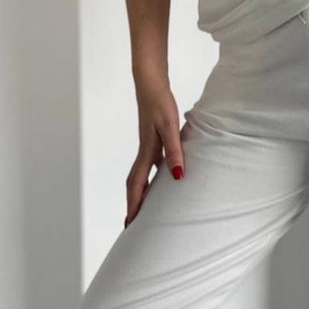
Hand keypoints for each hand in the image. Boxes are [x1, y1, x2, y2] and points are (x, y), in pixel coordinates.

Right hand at [125, 71, 184, 226]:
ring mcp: (148, 146)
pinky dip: (151, 179)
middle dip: (133, 204)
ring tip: (145, 210)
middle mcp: (145, 152)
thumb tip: (177, 177)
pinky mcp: (153, 139)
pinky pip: (150, 166)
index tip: (131, 224)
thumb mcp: (171, 127)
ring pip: (141, 176)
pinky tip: (162, 181)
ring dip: (141, 193)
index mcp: (147, 152)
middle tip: (132, 225)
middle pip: (135, 184)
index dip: (134, 204)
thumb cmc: (160, 103)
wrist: (151, 83)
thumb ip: (174, 151)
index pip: (137, 184)